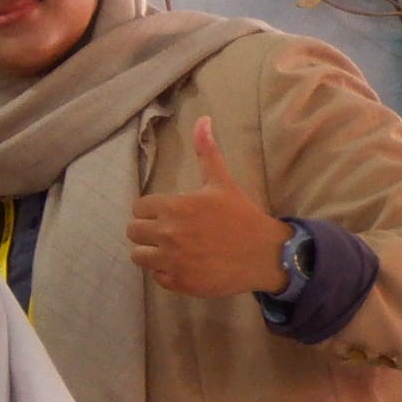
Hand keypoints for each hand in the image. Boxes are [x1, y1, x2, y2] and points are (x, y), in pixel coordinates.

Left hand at [130, 115, 295, 298]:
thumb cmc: (242, 217)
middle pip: (133, 231)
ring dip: (152, 253)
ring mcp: (172, 260)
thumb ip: (207, 152)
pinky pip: (156, 277)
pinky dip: (167, 273)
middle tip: (170, 232)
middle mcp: (168, 234)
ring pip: (138, 256)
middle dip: (148, 231)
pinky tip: (186, 265)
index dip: (151, 211)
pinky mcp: (179, 282)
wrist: (268, 255)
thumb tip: (202, 119)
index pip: (138, 208)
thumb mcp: (222, 183)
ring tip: (174, 249)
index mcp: (174, 207)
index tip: (168, 214)